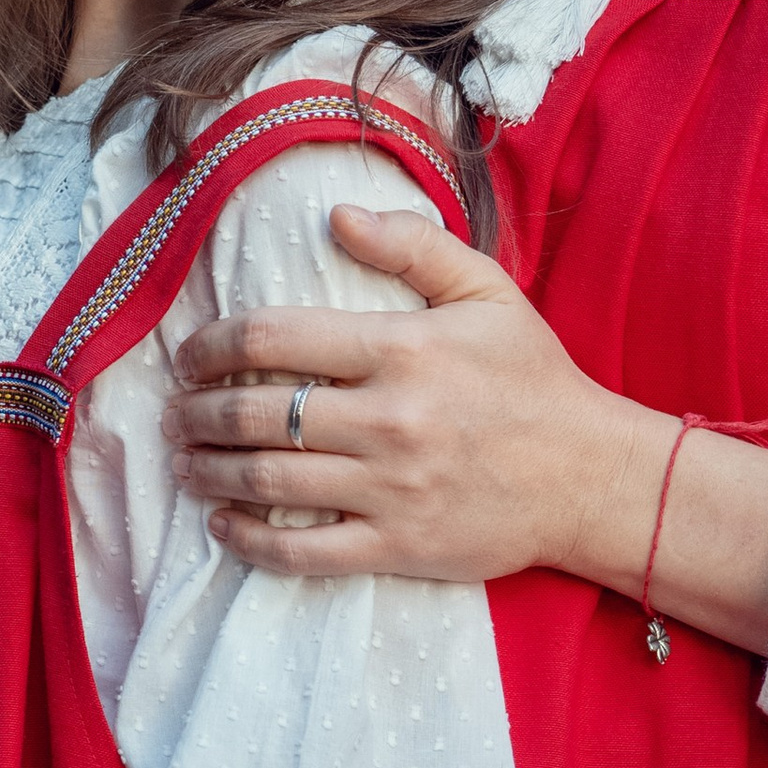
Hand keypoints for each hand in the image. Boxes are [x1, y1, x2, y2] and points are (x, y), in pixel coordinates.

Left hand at [165, 208, 767, 658]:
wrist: (590, 477)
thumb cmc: (533, 379)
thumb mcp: (486, 292)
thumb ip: (413, 245)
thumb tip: (337, 217)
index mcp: (403, 349)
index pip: (276, 338)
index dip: (215, 344)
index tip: (192, 353)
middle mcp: (389, 419)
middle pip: (256, 413)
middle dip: (199, 412)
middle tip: (177, 413)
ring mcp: (390, 488)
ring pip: (268, 483)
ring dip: (210, 472)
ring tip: (187, 462)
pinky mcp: (396, 545)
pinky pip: (302, 550)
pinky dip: (249, 540)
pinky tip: (223, 526)